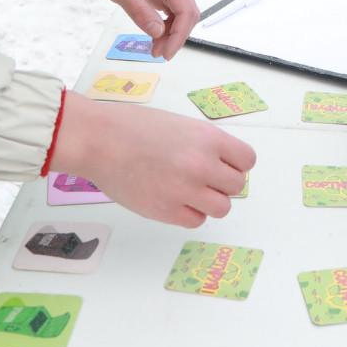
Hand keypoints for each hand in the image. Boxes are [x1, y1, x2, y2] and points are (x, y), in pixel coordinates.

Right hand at [51, 93, 254, 226]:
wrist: (99, 140)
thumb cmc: (133, 126)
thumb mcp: (180, 125)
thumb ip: (204, 145)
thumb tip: (221, 166)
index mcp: (208, 138)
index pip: (247, 160)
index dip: (235, 164)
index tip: (222, 165)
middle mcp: (202, 165)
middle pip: (236, 186)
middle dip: (222, 183)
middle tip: (202, 179)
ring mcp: (185, 190)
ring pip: (221, 208)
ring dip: (209, 202)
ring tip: (189, 192)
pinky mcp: (167, 212)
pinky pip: (196, 221)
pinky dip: (189, 213)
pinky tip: (173, 200)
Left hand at [75, 0, 200, 58]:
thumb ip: (142, 14)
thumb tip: (158, 34)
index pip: (186, 12)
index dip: (179, 36)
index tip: (166, 53)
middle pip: (188, 14)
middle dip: (177, 36)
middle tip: (159, 54)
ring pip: (181, 13)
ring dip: (172, 32)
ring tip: (155, 48)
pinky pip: (171, 8)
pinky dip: (166, 23)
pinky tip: (155, 34)